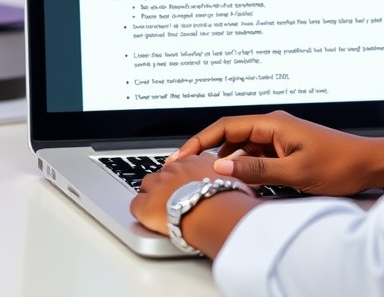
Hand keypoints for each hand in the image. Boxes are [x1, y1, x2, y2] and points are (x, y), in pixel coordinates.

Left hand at [129, 154, 257, 256]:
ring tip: (163, 211)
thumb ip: (236, 181)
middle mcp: (175, 168)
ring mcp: (158, 184)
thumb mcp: (240, 183)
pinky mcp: (145, 204)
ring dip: (153, 197)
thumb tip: (248, 189)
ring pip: (146, 186)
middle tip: (176, 202)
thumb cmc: (232, 202)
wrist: (216, 213)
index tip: (188, 186)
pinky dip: (141, 213)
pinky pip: (135, 205)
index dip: (184, 177)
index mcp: (197, 161)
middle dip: (166, 186)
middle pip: (163, 173)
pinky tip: (151, 222)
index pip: (184, 164)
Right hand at [168, 110, 383, 195]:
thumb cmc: (340, 164)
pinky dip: (242, 165)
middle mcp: (274, 126)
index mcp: (273, 124)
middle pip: (229, 134)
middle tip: (185, 169)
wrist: (369, 164)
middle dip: (205, 149)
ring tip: (208, 177)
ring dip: (225, 160)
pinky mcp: (285, 149)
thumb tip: (221, 165)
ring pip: (241, 146)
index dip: (198, 140)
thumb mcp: (295, 171)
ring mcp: (279, 137)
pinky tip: (237, 180)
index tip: (180, 155)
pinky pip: (255, 154)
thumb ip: (256, 169)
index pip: (225, 126)